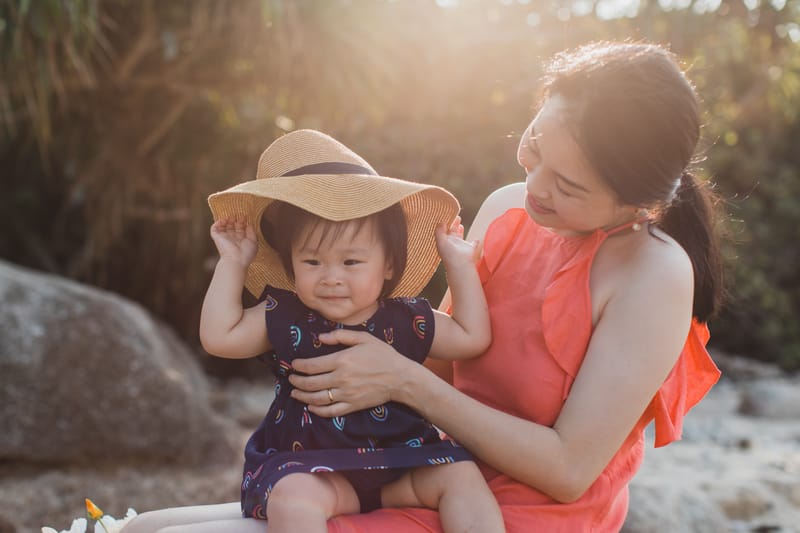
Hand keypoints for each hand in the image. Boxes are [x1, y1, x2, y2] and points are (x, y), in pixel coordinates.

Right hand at [210, 217, 257, 266]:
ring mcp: (224, 238)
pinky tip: (223, 220)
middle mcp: (232, 239)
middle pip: (232, 226)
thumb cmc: (246, 253)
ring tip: (230, 216)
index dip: (242, 222)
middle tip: (237, 214)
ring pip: (223, 226)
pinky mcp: (217, 238)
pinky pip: (214, 229)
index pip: (240, 229)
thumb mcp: (253, 241)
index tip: (245, 216)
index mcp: (241, 240)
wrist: (236, 260)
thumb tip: (250, 224)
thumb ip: (252, 232)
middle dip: (234, 220)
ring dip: (226, 220)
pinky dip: (217, 223)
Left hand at [288, 329, 416, 416]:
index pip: (312, 365)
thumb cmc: (383, 355)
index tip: (293, 364)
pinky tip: (311, 407)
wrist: (400, 378)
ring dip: (303, 396)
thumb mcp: (364, 338)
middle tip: (291, 379)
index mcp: (342, 360)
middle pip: (311, 383)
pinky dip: (318, 411)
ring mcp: (346, 394)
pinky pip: (331, 411)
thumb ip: (341, 336)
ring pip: (317, 398)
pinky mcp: (352, 405)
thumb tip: (320, 337)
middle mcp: (341, 379)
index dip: (299, 366)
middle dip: (297, 381)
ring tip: (295, 393)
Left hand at [435, 216, 480, 268]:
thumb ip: (439, 231)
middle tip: (455, 216)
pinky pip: (473, 244)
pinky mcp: (470, 249)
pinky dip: (475, 241)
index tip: (447, 215)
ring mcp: (461, 246)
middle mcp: (452, 243)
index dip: (445, 223)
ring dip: (460, 230)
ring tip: (460, 224)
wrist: (460, 264)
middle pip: (452, 231)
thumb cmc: (449, 255)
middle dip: (453, 224)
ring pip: (460, 236)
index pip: (444, 230)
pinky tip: (476, 239)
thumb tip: (440, 222)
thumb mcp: (440, 241)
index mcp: (445, 241)